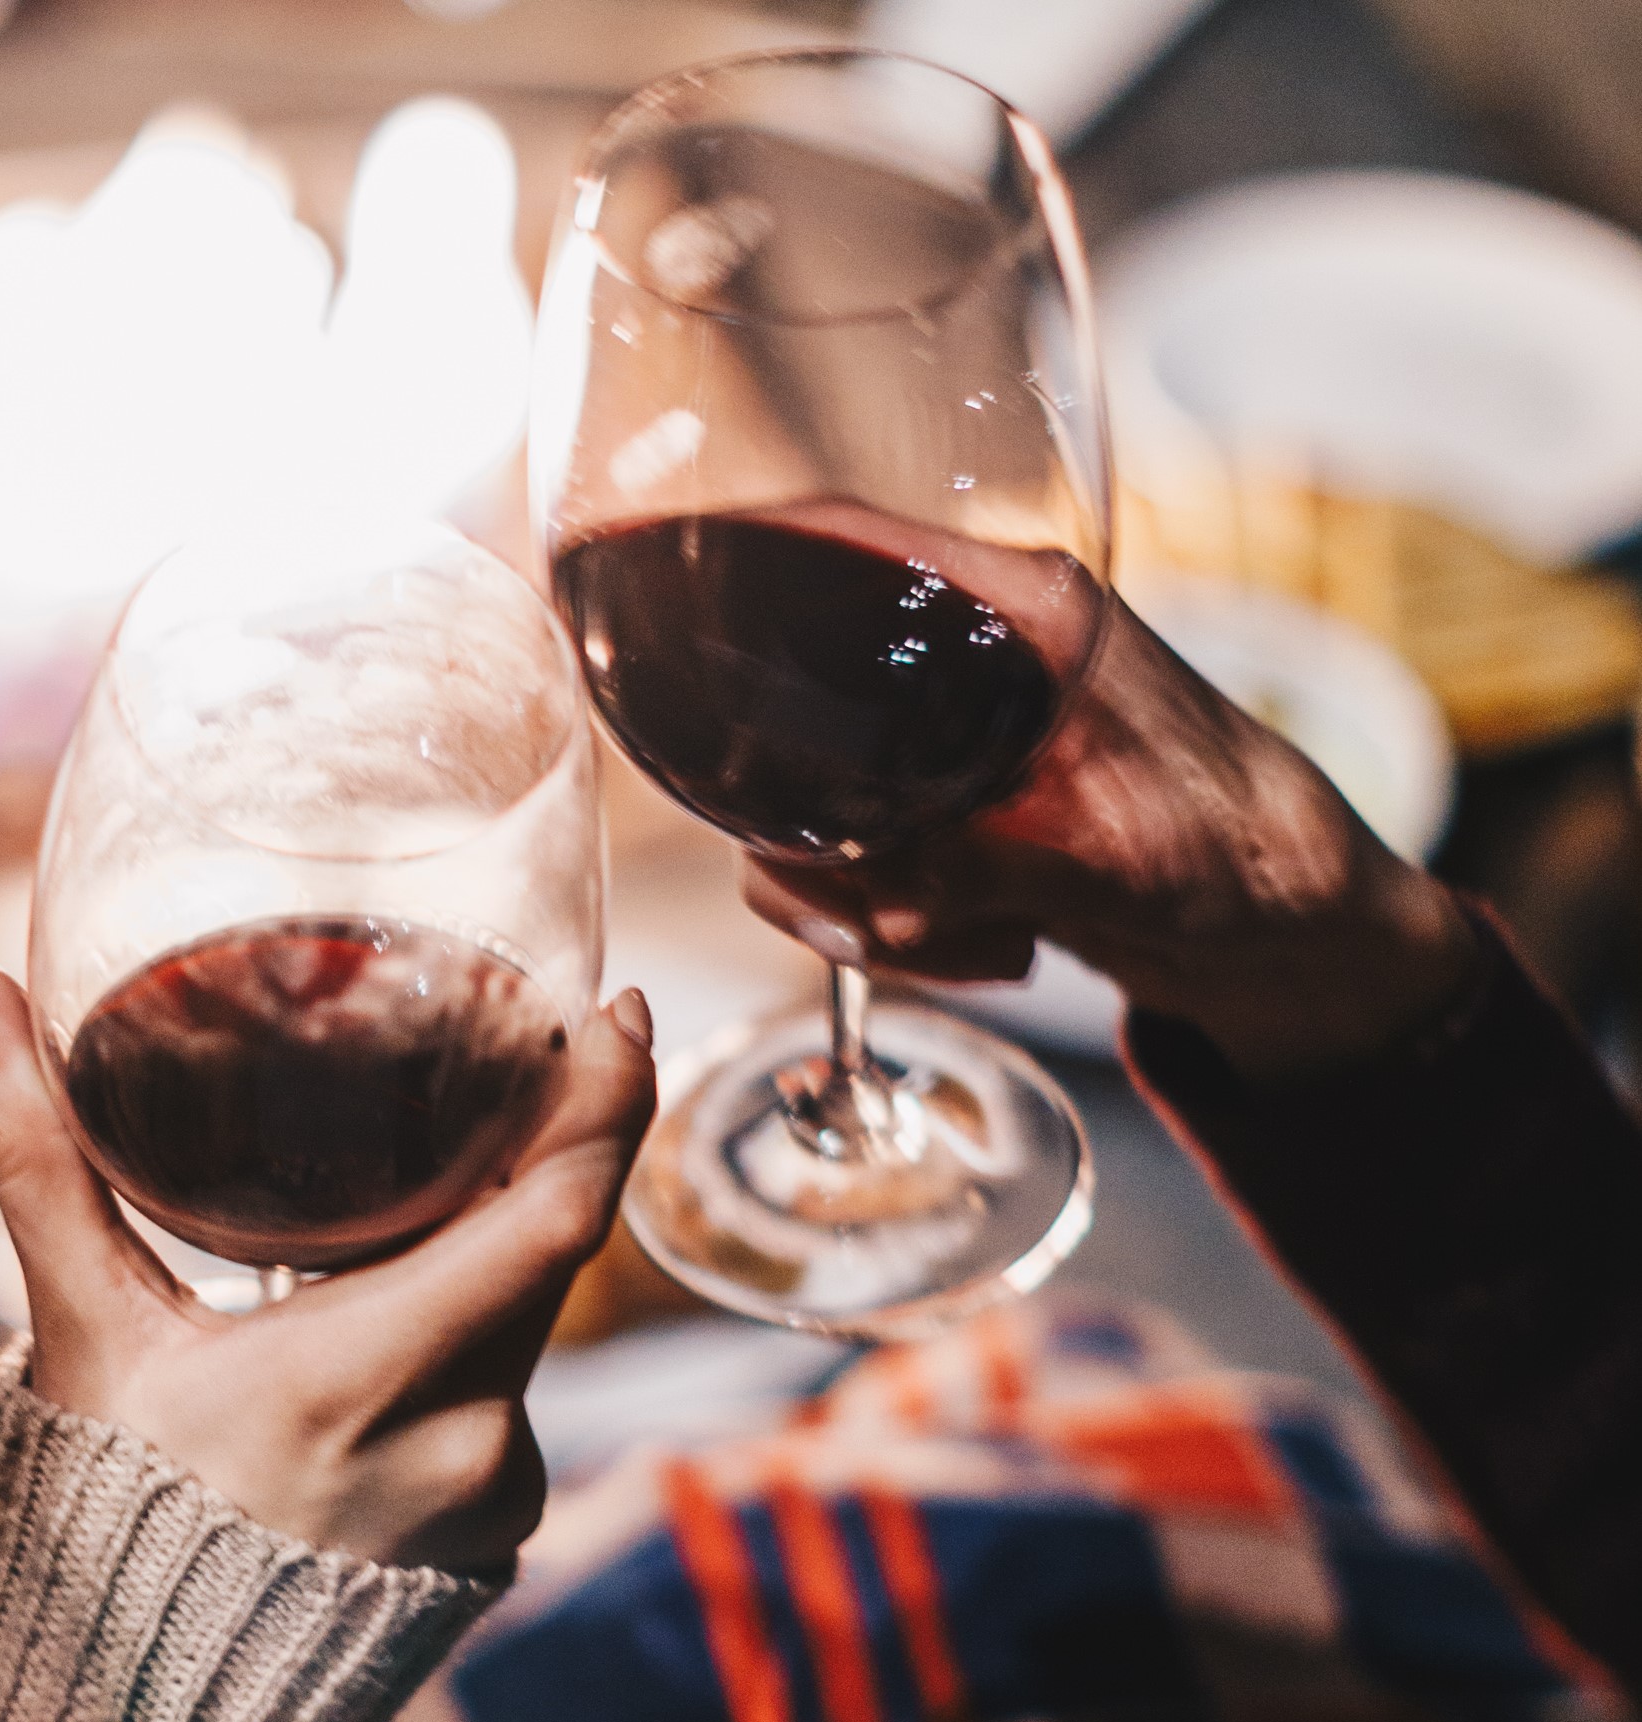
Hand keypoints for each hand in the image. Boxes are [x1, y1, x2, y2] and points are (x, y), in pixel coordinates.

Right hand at [0, 964, 656, 1572]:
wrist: (148, 1718)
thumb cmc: (103, 1516)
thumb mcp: (78, 1330)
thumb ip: (37, 1155)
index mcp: (364, 1376)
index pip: (550, 1223)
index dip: (605, 1104)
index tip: (620, 1008)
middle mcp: (461, 1436)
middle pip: (564, 1246)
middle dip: (572, 1130)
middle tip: (558, 1030)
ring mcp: (496, 1488)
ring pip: (537, 1314)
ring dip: (514, 1230)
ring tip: (470, 1143)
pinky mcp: (504, 1522)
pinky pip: (515, 1384)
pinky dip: (483, 1317)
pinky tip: (430, 1278)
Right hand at [735, 586, 1477, 1081]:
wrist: (1297, 937)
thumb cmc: (1245, 857)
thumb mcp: (1113, 858)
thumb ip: (983, 861)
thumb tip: (868, 893)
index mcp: (1014, 614)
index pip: (841, 542)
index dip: (737, 552)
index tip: (655, 588)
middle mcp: (965, 661)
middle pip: (787, 711)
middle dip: (808, 839)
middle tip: (874, 914)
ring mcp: (945, 743)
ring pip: (804, 815)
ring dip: (858, 904)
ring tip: (968, 943)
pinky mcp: (942, 816)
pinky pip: (852, 871)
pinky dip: (895, 931)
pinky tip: (987, 948)